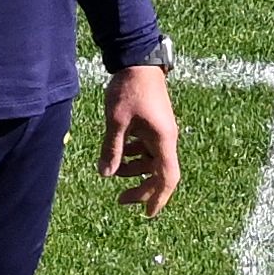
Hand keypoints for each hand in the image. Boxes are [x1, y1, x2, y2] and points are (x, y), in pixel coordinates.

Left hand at [98, 64, 181, 214]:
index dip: (159, 198)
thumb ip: (112, 149)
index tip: (147, 214)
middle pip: (160, 174)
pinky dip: (135, 155)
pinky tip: (120, 151)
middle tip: (121, 199)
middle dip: (142, 189)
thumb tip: (106, 174)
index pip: (168, 178)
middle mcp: (166, 138)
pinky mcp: (154, 124)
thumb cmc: (129, 88)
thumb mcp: (116, 121)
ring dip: (136, 170)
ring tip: (115, 171)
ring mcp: (161, 131)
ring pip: (153, 161)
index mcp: (163, 140)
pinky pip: (148, 148)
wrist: (138, 60)